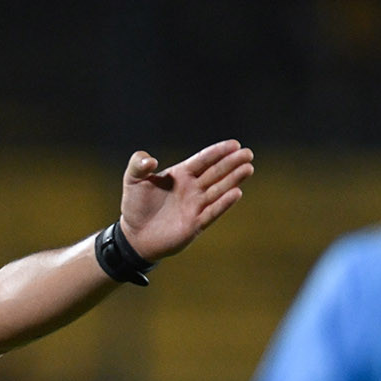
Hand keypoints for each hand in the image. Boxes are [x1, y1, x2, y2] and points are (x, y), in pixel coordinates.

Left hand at [118, 140, 253, 261]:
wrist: (134, 235)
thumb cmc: (135, 206)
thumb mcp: (132, 180)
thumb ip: (138, 165)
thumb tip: (150, 160)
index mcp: (181, 175)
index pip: (203, 160)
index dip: (218, 152)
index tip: (234, 144)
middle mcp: (192, 188)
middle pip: (216, 172)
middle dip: (231, 163)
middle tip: (248, 153)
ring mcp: (196, 206)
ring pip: (218, 190)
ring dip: (233, 179)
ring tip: (248, 168)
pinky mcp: (195, 224)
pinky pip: (212, 211)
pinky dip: (224, 203)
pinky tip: (236, 193)